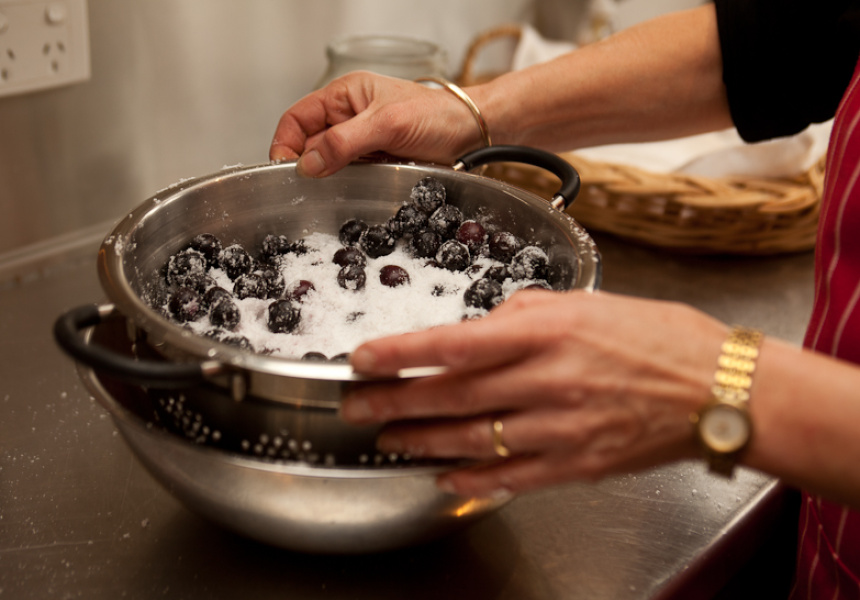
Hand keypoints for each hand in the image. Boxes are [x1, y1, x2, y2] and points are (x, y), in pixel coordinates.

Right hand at [269, 72, 484, 176]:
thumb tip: (307, 164)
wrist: (473, 133)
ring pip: (329, 163)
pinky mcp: (375, 160)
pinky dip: (351, 183)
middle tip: (317, 184)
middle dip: (311, 164)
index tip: (287, 169)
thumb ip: (343, 143)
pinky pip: (351, 175)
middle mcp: (349, 116)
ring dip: (333, 176)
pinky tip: (361, 186)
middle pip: (310, 144)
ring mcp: (362, 140)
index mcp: (344, 96)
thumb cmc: (437, 116)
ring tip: (345, 182)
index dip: (285, 143)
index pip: (297, 118)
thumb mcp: (386, 125)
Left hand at [342, 290, 727, 496]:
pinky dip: (471, 478)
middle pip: (453, 396)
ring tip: (388, 439)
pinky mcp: (576, 464)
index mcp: (549, 333)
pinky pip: (511, 476)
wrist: (717, 388)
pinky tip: (442, 475)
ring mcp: (561, 428)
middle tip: (357, 406)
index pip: (455, 344)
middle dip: (395, 402)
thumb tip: (479, 329)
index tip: (363, 358)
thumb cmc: (657, 337)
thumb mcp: (586, 303)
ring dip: (422, 441)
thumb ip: (525, 314)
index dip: (402, 354)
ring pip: (473, 439)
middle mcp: (548, 381)